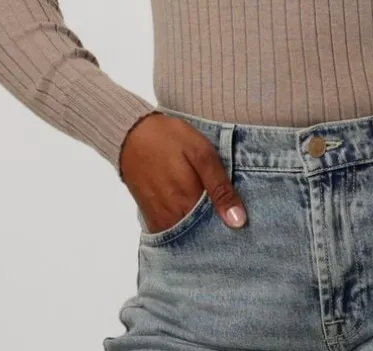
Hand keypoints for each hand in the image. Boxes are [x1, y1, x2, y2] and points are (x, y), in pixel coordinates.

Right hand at [119, 112, 247, 230]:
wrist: (131, 135)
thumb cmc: (169, 139)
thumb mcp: (202, 154)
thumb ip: (220, 188)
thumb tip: (238, 221)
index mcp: (190, 204)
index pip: (218, 232)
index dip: (231, 226)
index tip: (241, 220)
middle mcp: (173, 220)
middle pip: (202, 237)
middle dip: (216, 230)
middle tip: (227, 212)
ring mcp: (159, 221)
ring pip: (187, 237)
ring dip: (200, 229)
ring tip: (210, 209)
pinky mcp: (150, 218)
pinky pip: (171, 233)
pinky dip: (184, 228)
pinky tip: (192, 211)